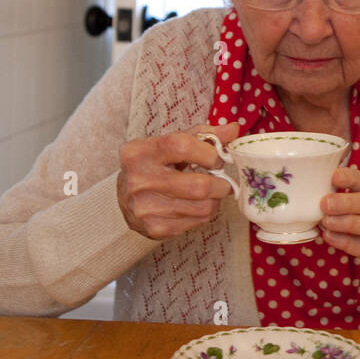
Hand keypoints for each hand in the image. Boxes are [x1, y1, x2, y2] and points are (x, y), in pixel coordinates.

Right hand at [116, 122, 240, 239]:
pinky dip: (205, 213)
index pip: (183, 146)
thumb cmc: (155, 165)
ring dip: (215, 199)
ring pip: (203, 207)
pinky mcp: (155, 228)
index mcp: (139, 152)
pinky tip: (197, 204)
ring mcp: (145, 208)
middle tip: (222, 180)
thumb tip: (233, 129)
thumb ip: (203, 135)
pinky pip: (198, 222)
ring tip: (210, 192)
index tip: (217, 158)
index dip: (210, 153)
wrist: (126, 198)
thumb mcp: (171, 143)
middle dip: (221, 183)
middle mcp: (138, 180)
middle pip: (198, 186)